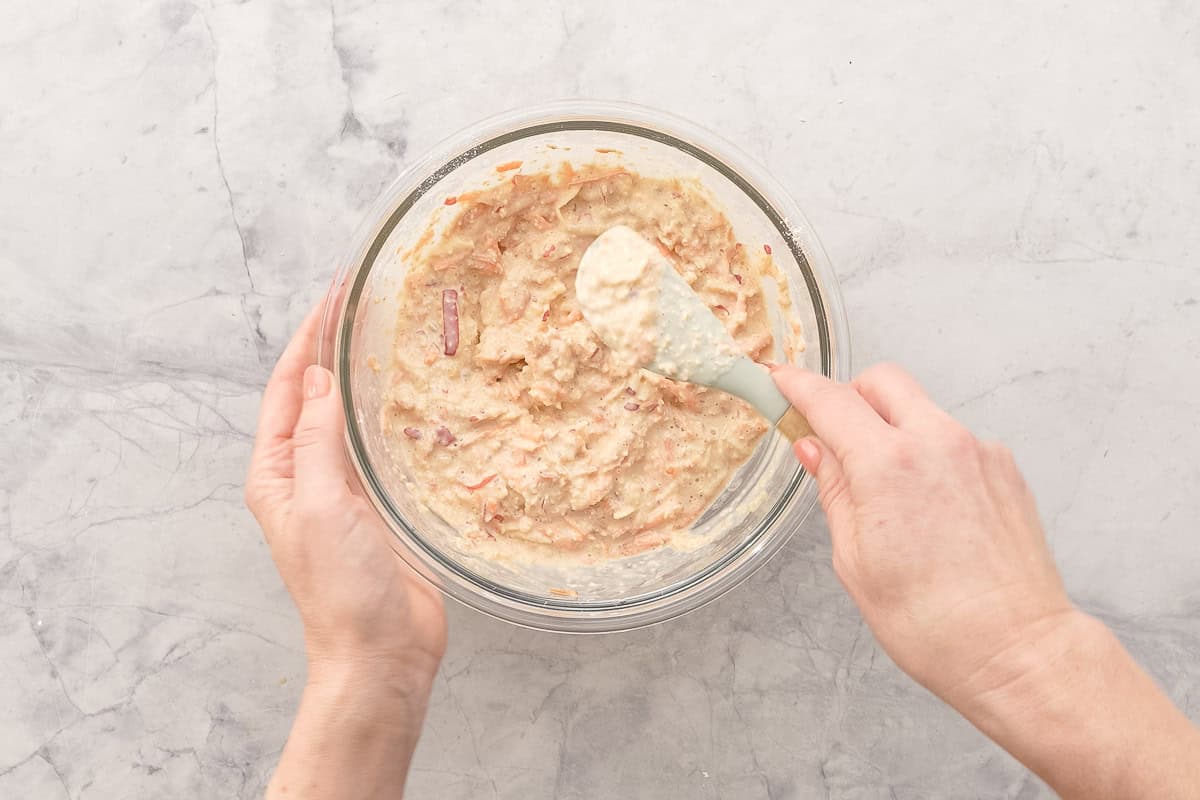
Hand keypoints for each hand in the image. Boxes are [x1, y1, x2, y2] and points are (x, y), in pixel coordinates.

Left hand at [246, 299, 446, 797]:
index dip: (308, 339)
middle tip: (363, 301)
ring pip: (351, 418)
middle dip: (335, 348)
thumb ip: (318, 440)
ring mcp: (346, 491)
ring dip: (364, 377)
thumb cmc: (342, 586)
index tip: (332, 294)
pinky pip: (383, 447)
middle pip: (318, 397)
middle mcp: (308, 476)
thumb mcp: (321, 504)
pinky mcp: (383, 507)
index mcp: (279, 473)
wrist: (381, 653)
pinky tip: (415, 395)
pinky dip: (393, 414)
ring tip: (389, 334)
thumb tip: (320, 379)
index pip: (290, 389)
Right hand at [771, 363, 1072, 704]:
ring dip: (894, 429)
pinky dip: (931, 455)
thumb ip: (835, 491)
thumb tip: (815, 449)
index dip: (797, 385)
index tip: (779, 380)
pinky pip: (954, 440)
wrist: (1016, 649)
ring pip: (921, 410)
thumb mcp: (855, 559)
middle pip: (882, 382)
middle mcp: (938, 442)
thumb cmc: (934, 622)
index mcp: (889, 465)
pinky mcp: (1004, 469)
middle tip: (834, 436)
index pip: (831, 400)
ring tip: (888, 492)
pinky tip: (929, 509)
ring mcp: (978, 451)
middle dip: (851, 397)